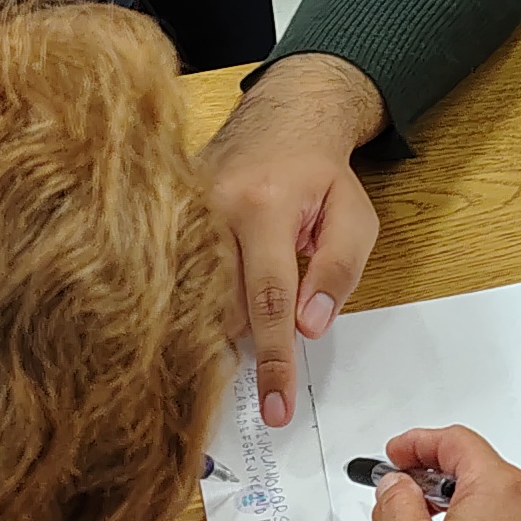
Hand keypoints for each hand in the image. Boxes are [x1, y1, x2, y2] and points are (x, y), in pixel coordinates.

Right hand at [195, 54, 387, 427]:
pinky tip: (210, 315)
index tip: (276, 405)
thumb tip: (309, 326)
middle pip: (221, 305)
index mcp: (263, 207)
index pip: (268, 300)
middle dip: (245, 346)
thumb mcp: (354, 216)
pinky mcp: (167, 216)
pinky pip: (178, 277)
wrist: (282, 115)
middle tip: (265, 382)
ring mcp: (182, 211)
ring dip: (221, 327)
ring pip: (194, 297)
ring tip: (244, 341)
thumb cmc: (320, 169)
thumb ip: (336, 271)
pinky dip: (198, 304)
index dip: (273, 360)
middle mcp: (212, 209)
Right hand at [365, 426, 520, 520]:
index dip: (420, 444)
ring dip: (486, 517)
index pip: (457, 443)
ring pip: (520, 513)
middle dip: (450, 485)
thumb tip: (397, 487)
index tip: (400, 455)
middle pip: (491, 477)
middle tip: (417, 503)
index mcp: (502, 489)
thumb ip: (395, 504)